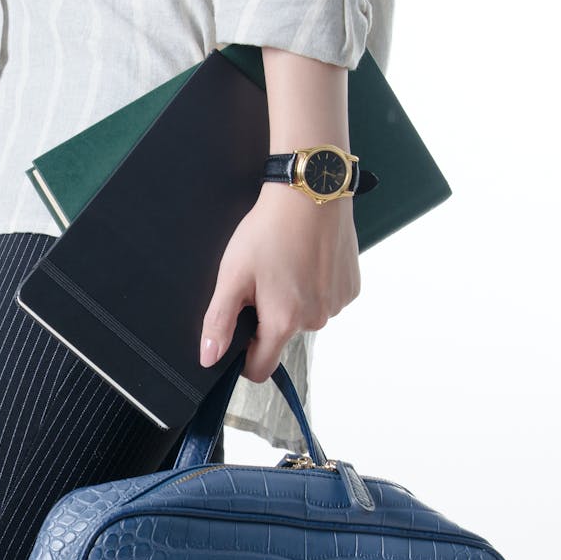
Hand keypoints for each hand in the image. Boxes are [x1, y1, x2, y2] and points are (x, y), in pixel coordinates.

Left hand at [197, 180, 360, 382]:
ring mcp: (336, 305)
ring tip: (285, 264)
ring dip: (292, 300)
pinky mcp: (351, 287)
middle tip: (262, 279)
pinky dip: (313, 287)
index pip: (261, 368)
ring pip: (305, 318)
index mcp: (284, 322)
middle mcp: (315, 320)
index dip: (244, 356)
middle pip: (282, 338)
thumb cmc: (269, 231)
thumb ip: (219, 321)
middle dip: (268, 317)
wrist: (311, 192)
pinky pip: (325, 300)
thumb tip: (209, 357)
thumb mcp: (233, 275)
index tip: (239, 329)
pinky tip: (306, 260)